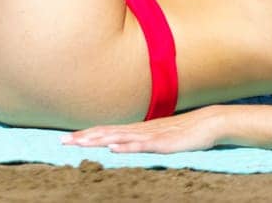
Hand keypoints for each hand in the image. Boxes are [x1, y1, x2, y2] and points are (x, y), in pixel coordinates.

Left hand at [61, 107, 223, 153]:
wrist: (209, 123)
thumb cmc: (184, 132)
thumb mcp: (158, 138)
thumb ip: (141, 140)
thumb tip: (123, 145)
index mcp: (136, 130)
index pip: (106, 132)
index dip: (86, 135)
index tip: (66, 139)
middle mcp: (140, 130)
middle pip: (107, 133)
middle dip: (84, 137)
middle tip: (62, 141)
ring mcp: (151, 135)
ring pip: (120, 137)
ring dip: (99, 140)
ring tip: (80, 143)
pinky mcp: (163, 143)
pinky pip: (142, 145)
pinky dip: (126, 146)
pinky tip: (113, 147)